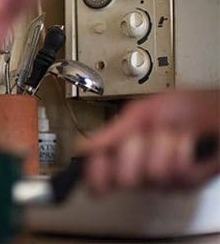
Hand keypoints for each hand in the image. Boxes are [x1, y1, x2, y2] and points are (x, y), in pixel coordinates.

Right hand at [80, 90, 219, 194]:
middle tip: (142, 137)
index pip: (97, 177)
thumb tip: (83, 146)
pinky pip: (176, 174)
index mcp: (123, 154)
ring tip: (170, 135)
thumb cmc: (184, 107)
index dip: (94, 173)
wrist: (216, 110)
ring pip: (151, 175)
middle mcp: (140, 170)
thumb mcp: (140, 112)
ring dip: (163, 147)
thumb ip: (111, 131)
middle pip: (122, 179)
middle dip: (133, 151)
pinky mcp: (186, 183)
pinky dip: (182, 151)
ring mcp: (163, 179)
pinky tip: (186, 143)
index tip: (97, 161)